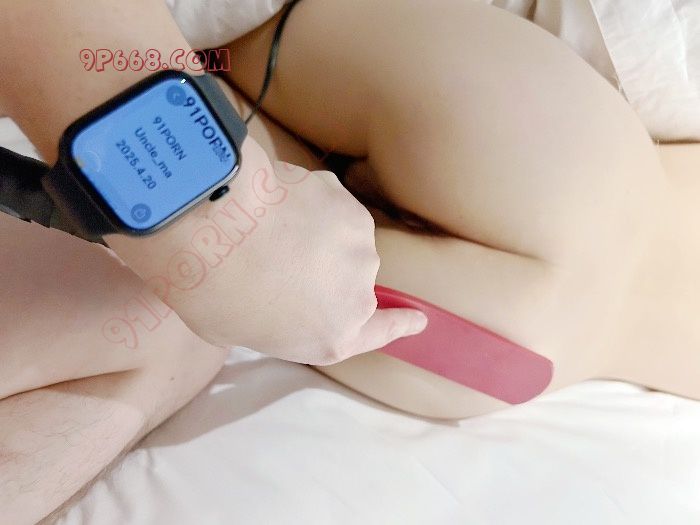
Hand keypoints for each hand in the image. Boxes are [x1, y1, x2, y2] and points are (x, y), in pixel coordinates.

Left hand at [107, 137, 426, 364]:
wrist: (214, 229)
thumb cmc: (214, 293)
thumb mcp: (236, 329)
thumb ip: (272, 318)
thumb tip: (270, 295)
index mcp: (333, 336)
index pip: (378, 332)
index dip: (399, 324)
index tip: (418, 318)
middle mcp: (357, 293)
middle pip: (350, 282)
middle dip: (323, 272)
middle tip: (276, 261)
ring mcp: (358, 243)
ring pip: (343, 240)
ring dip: (317, 235)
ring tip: (270, 230)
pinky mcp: (345, 201)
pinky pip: (329, 205)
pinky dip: (309, 205)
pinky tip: (277, 203)